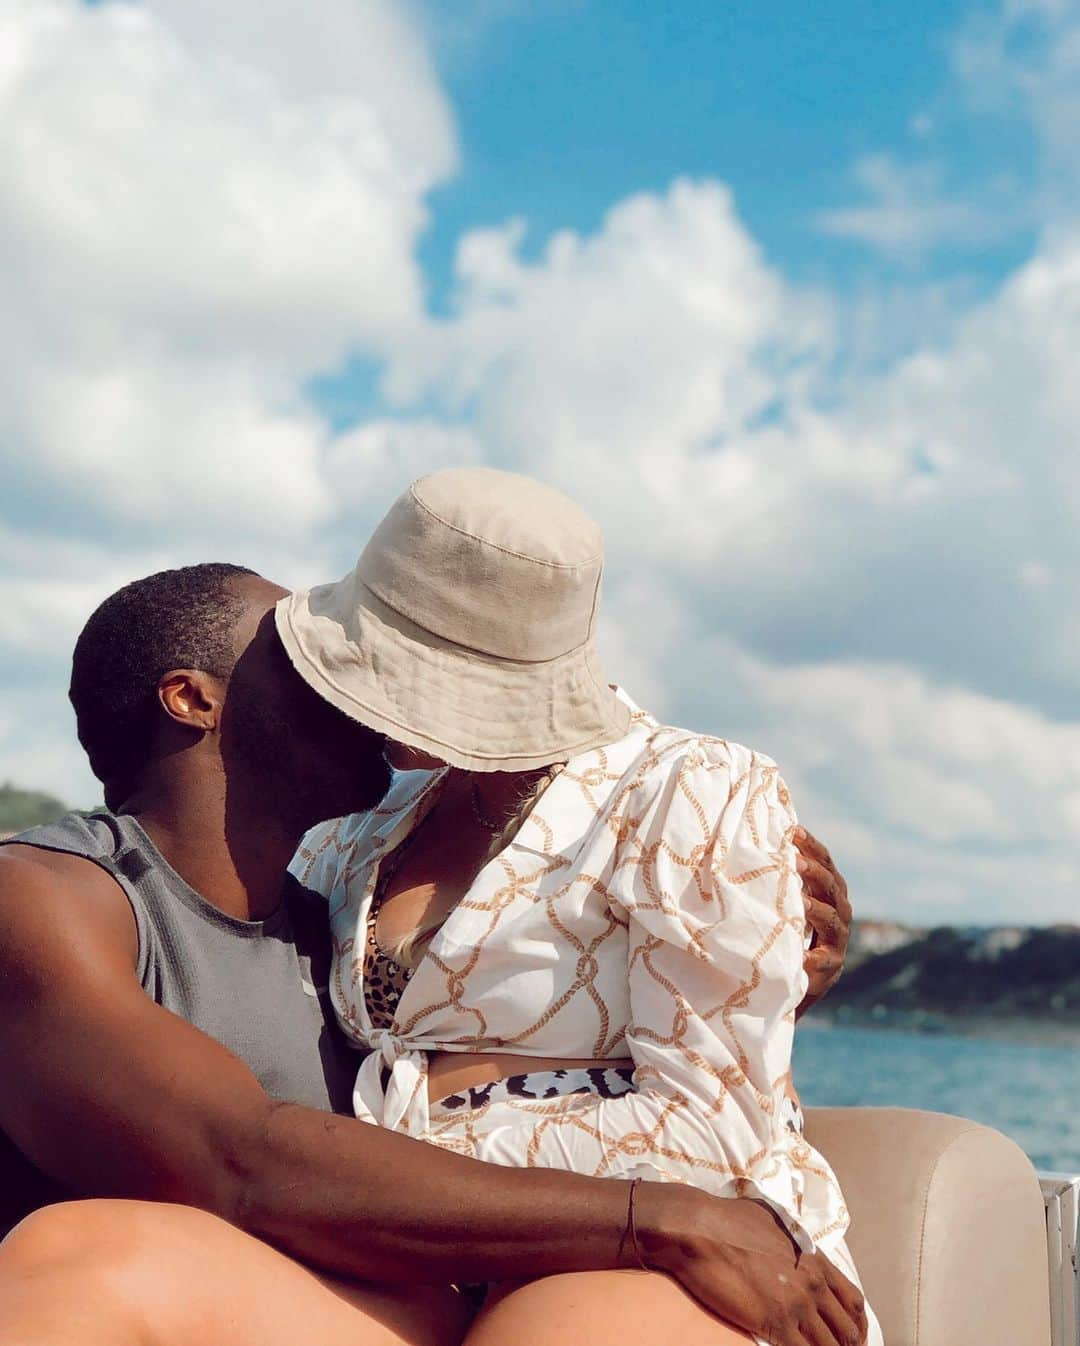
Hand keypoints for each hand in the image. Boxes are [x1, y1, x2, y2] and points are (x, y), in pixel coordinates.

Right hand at [639, 1187, 866, 1344]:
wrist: (699, 1229)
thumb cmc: (727, 1218)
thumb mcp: (772, 1218)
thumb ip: (792, 1238)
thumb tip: (793, 1243)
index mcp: (815, 1258)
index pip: (853, 1301)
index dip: (857, 1324)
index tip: (853, 1337)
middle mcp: (812, 1283)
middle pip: (847, 1330)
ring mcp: (795, 1305)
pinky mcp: (774, 1323)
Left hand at [794, 828, 851, 1016]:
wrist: (804, 974)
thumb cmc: (791, 926)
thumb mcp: (790, 898)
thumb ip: (783, 875)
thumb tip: (756, 838)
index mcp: (828, 889)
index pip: (824, 861)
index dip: (811, 845)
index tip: (793, 830)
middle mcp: (838, 908)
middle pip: (830, 885)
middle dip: (813, 871)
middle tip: (793, 861)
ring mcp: (838, 937)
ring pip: (832, 919)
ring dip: (817, 910)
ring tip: (803, 904)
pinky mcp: (832, 964)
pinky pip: (825, 959)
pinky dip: (816, 957)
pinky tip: (805, 956)